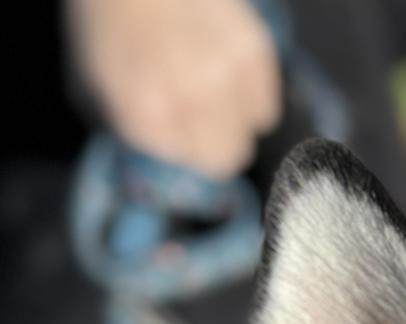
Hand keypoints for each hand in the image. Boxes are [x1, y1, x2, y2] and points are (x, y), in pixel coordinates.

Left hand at [68, 0, 282, 178]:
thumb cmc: (106, 26)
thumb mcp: (92, 90)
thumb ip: (129, 133)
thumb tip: (164, 158)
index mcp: (146, 115)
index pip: (187, 165)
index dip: (181, 147)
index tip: (172, 124)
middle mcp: (190, 100)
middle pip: (225, 159)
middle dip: (212, 141)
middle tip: (199, 118)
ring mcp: (226, 75)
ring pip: (250, 133)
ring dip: (233, 117)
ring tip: (212, 89)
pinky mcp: (253, 52)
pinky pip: (265, 104)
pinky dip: (250, 94)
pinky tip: (227, 72)